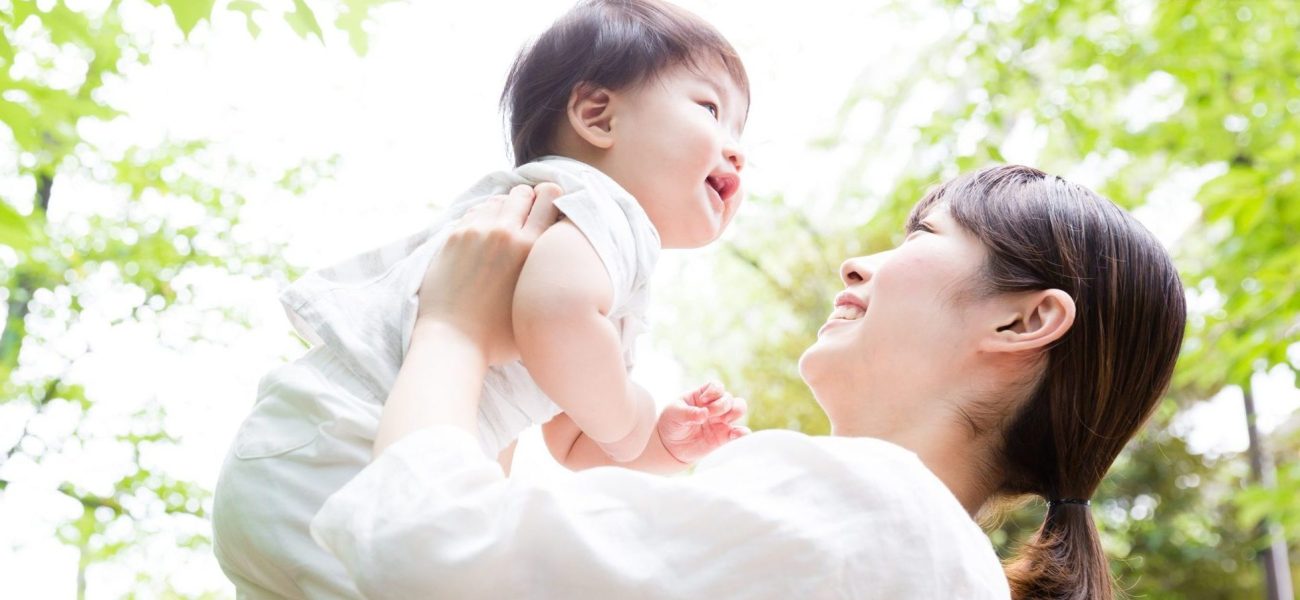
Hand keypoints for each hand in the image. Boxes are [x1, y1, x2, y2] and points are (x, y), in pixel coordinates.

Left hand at [415, 183, 561, 364]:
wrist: (453, 340)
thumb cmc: (499, 335)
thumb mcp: (538, 301)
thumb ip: (550, 274)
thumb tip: (558, 262)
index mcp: (532, 247)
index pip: (550, 197)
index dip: (552, 197)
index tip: (550, 207)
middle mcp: (506, 232)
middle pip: (523, 193)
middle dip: (528, 201)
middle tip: (527, 219)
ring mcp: (476, 231)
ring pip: (497, 200)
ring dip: (504, 209)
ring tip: (504, 230)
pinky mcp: (454, 236)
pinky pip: (475, 212)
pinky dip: (483, 218)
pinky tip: (484, 237)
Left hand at [657, 382, 748, 464]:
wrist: (671, 446)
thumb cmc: (672, 423)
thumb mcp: (674, 414)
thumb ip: (688, 413)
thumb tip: (704, 415)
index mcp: (702, 396)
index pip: (716, 386)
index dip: (714, 391)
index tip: (702, 401)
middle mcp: (714, 406)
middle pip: (729, 398)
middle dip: (721, 405)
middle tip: (709, 415)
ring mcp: (721, 421)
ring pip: (739, 409)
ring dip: (734, 413)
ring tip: (723, 421)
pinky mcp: (724, 437)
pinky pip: (740, 433)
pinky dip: (742, 433)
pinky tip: (736, 435)